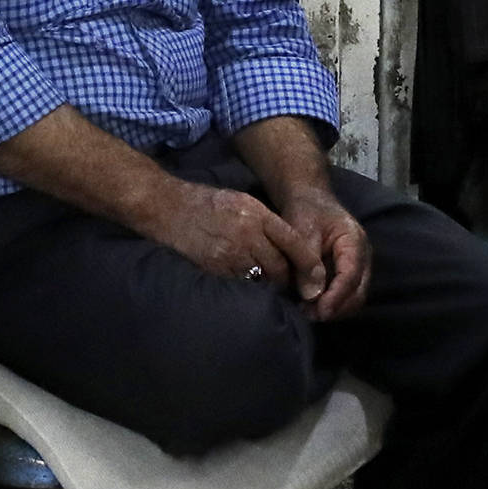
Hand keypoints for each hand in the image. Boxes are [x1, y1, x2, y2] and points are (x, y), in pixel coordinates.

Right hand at [143, 179, 307, 286]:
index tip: (318, 279)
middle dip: (288, 279)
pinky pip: (242, 284)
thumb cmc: (208, 203)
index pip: (293, 243)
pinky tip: (249, 284)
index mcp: (257, 215)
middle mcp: (247, 235)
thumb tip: (288, 244)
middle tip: (291, 285)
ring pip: (262, 279)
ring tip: (271, 287)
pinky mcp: (216, 269)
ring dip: (270, 285)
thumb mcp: (242, 201)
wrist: (169, 208)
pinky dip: (249, 286)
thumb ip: (266, 222)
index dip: (309, 264)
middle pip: (280, 266)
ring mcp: (230, 254)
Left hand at [275, 184, 372, 319]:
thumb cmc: (307, 211)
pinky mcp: (347, 275)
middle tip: (310, 314)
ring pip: (353, 299)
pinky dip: (331, 305)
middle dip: (336, 308)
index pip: (351, 276)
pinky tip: (310, 306)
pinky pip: (345, 296)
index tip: (320, 312)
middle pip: (358, 293)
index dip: (337, 297)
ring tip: (307, 311)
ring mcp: (357, 268)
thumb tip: (311, 296)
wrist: (309, 201)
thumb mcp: (302, 230)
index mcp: (354, 242)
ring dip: (333, 309)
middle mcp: (362, 258)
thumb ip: (307, 262)